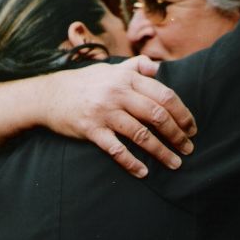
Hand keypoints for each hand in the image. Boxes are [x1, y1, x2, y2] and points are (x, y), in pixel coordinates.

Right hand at [39, 55, 196, 177]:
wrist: (48, 95)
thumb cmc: (84, 83)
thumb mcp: (110, 69)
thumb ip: (135, 67)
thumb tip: (158, 67)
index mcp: (126, 78)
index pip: (164, 95)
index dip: (182, 113)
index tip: (192, 128)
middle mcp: (117, 93)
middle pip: (157, 115)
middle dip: (177, 134)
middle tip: (188, 148)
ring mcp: (104, 112)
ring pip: (141, 134)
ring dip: (161, 152)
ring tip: (175, 163)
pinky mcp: (91, 130)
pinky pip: (116, 149)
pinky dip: (131, 162)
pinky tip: (143, 172)